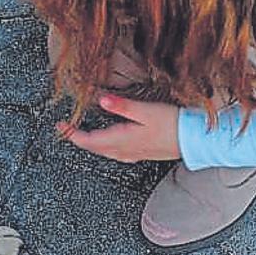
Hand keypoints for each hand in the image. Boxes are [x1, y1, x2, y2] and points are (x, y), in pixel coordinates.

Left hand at [57, 95, 181, 162]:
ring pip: (106, 152)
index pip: (90, 140)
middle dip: (79, 139)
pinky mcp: (144, 152)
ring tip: (83, 136)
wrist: (195, 140)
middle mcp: (127, 149)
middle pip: (95, 148)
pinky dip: (107, 148)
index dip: (72, 134)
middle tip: (66, 130)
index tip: (60, 126)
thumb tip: (101, 100)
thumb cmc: (174, 125)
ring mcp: (136, 153)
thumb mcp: (146, 111)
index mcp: (123, 139)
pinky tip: (112, 145)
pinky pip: (118, 153)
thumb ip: (122, 106)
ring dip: (92, 145)